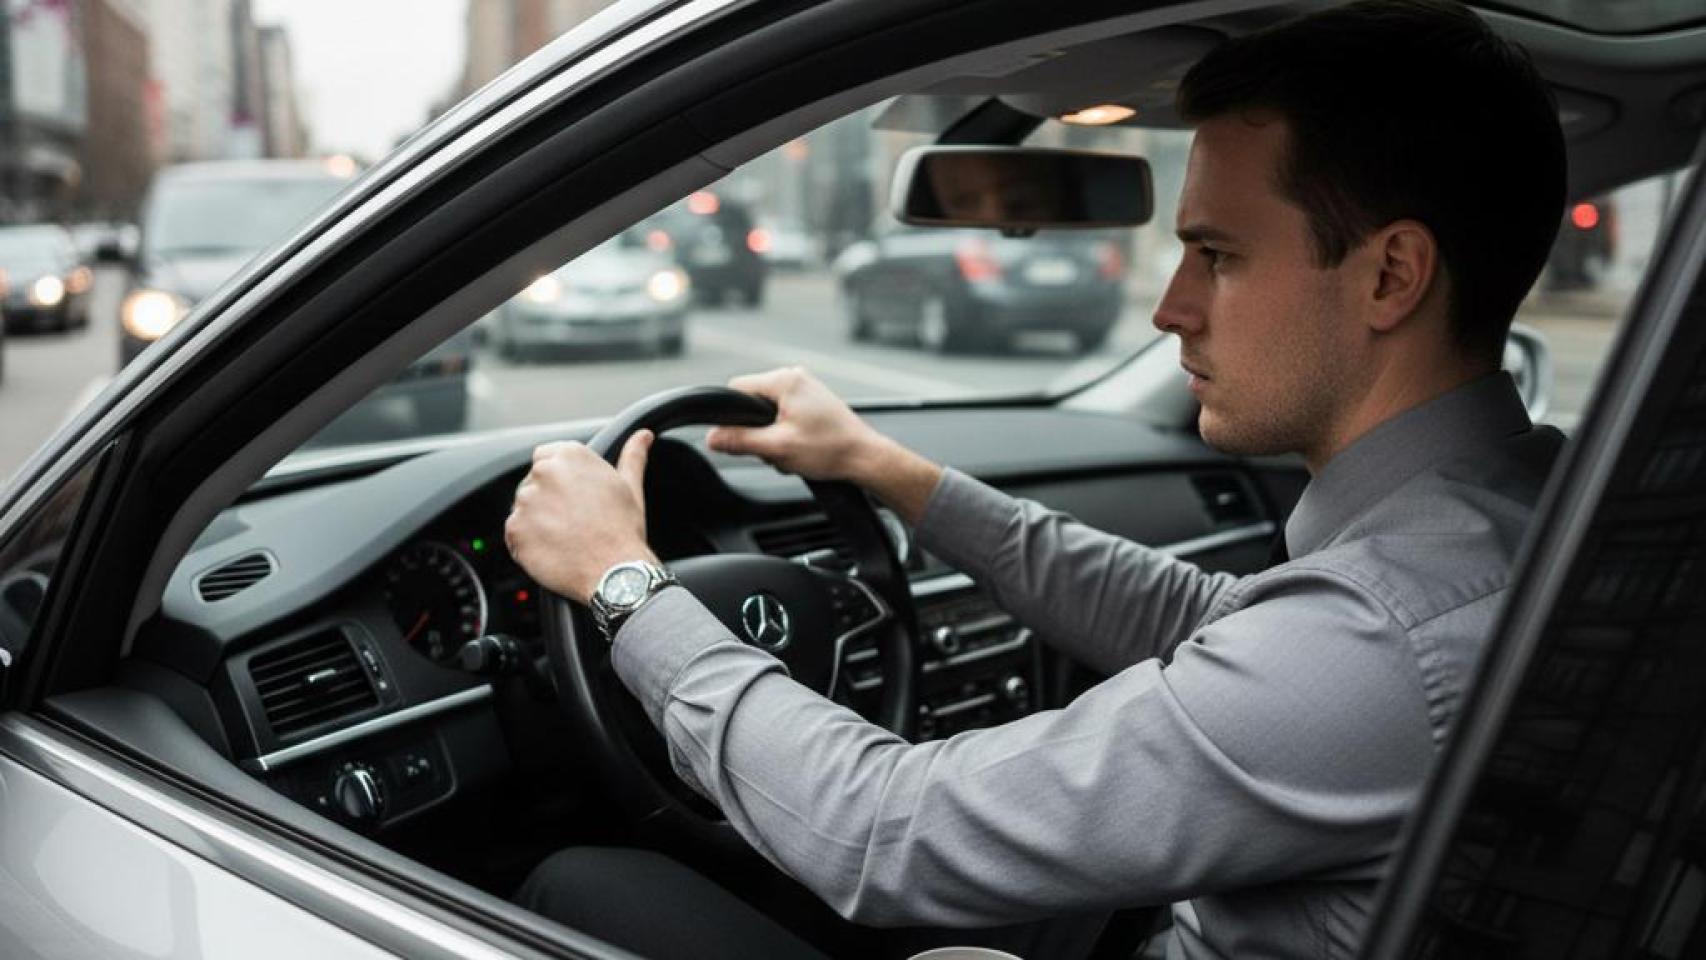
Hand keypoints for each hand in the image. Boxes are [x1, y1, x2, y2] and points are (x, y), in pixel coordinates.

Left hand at [505, 432, 658, 604]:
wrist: (615, 572)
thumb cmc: (623, 530)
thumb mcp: (630, 488)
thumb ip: (632, 456)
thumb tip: (643, 436)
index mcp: (570, 456)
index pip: (546, 457)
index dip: (558, 480)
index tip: (571, 498)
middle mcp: (544, 472)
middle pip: (534, 483)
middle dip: (547, 501)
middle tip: (573, 522)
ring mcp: (526, 501)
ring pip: (524, 508)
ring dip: (537, 522)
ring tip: (565, 538)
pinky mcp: (515, 529)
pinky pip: (514, 533)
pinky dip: (528, 543)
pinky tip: (553, 550)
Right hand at [706, 367, 884, 481]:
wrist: (865, 458)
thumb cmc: (831, 450)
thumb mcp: (777, 448)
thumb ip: (740, 441)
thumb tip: (711, 438)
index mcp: (785, 380)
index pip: (736, 388)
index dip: (732, 415)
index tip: (743, 437)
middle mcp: (795, 377)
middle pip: (752, 402)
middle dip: (757, 430)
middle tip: (777, 449)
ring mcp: (806, 389)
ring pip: (768, 412)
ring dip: (773, 436)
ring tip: (794, 451)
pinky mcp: (813, 402)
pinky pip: (784, 416)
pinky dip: (786, 434)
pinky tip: (802, 449)